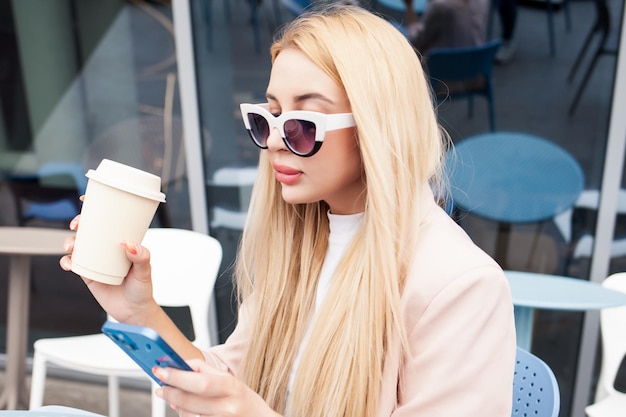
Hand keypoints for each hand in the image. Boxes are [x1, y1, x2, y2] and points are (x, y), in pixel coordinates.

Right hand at [59, 214, 159, 323]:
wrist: (133, 312)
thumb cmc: (142, 289)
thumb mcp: (145, 272)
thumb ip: (141, 258)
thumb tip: (129, 244)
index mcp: (122, 242)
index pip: (111, 220)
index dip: (98, 208)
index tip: (86, 199)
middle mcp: (108, 249)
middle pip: (90, 229)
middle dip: (79, 222)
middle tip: (76, 225)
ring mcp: (96, 260)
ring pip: (78, 244)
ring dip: (69, 241)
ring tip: (70, 246)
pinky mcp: (87, 273)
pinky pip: (73, 263)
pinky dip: (67, 261)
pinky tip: (68, 263)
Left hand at [154, 359, 280, 416]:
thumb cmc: (245, 401)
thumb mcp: (232, 381)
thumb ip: (207, 370)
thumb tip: (183, 363)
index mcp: (231, 387)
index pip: (199, 381)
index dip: (177, 377)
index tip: (161, 371)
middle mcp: (227, 407)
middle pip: (189, 400)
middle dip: (170, 391)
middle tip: (160, 385)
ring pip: (188, 414)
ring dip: (175, 403)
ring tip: (172, 395)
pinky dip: (184, 414)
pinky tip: (183, 408)